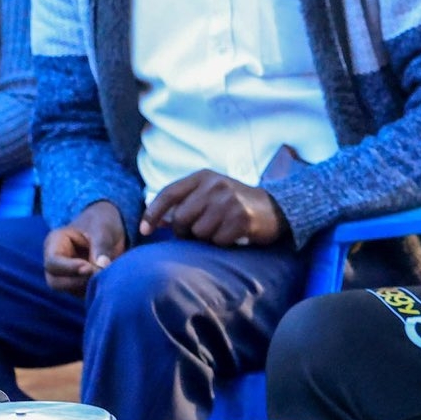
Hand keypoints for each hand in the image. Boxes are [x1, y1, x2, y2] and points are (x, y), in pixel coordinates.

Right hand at [43, 200, 128, 295]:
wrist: (111, 228)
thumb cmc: (102, 223)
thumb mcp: (102, 229)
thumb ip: (101, 246)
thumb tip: (101, 267)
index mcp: (54, 243)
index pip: (52, 262)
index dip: (69, 268)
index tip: (89, 268)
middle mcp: (56, 262)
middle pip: (55, 282)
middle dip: (76, 282)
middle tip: (99, 275)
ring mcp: (66, 275)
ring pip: (69, 291)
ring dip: (87, 288)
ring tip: (106, 276)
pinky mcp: (78, 284)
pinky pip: (82, 294)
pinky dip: (94, 292)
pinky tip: (107, 282)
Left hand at [138, 170, 287, 246]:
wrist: (275, 208)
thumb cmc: (235, 203)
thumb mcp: (210, 193)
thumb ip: (185, 202)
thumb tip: (157, 222)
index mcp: (204, 176)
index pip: (169, 193)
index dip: (153, 213)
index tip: (145, 230)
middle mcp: (216, 186)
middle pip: (181, 218)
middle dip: (184, 231)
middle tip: (197, 232)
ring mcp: (230, 202)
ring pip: (198, 232)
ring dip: (206, 238)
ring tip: (220, 229)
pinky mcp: (242, 219)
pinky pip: (217, 241)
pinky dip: (222, 242)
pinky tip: (233, 234)